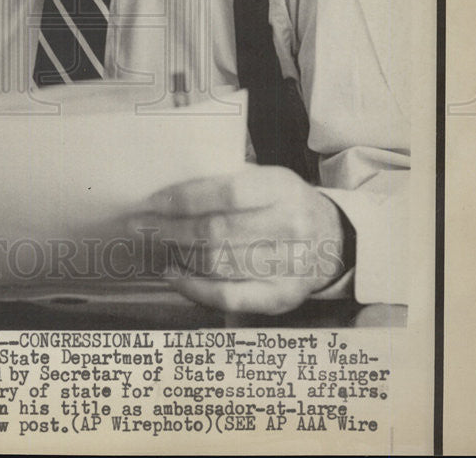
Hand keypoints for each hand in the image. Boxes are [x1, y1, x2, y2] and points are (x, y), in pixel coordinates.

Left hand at [125, 164, 347, 314]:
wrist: (336, 239)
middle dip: (170, 228)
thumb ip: (229, 178)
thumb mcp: (269, 178)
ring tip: (155, 243)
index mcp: (283, 188)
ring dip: (178, 254)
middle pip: (217, 232)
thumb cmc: (286, 202)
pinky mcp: (282, 297)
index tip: (153, 200)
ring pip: (219, 264)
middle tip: (139, 224)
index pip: (227, 193)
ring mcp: (289, 266)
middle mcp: (290, 227)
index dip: (185, 198)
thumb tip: (172, 182)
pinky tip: (174, 273)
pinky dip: (195, 288)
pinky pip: (230, 297)